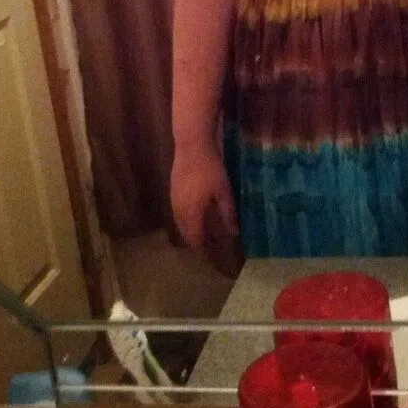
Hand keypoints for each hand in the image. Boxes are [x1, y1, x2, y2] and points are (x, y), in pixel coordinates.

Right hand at [170, 143, 237, 258]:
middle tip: (209, 253)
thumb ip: (228, 213)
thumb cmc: (210, 168)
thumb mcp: (224, 191)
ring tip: (202, 240)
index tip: (212, 262)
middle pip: (186, 235)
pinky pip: (178, 216)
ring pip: (180, 226)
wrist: (191, 146)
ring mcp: (173, 201)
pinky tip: (195, 220)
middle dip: (196, 246)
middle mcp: (179, 211)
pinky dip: (186, 224)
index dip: (204, 253)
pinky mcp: (173, 192)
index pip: (196, 241)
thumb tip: (234, 233)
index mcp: (191, 214)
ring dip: (190, 235)